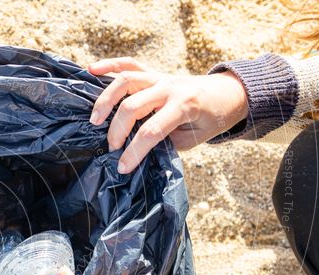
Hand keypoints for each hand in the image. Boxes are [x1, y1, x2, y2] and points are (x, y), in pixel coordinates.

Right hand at [88, 57, 248, 173]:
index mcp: (185, 105)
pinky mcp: (154, 72)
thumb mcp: (193, 138)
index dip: (134, 152)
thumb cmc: (211, 119)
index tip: (122, 167)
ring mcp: (160, 76)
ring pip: (125, 81)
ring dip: (106, 101)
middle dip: (117, 131)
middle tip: (112, 148)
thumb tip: (137, 149)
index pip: (152, 131)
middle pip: (132, 106)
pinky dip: (109, 65)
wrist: (227, 94)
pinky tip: (91, 70)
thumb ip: (166, 141)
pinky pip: (128, 64)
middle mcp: (170, 87)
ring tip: (95, 120)